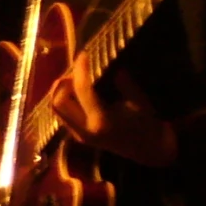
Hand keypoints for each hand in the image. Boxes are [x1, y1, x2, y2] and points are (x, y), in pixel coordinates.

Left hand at [47, 65, 177, 167]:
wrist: (149, 151)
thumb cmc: (147, 125)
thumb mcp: (139, 102)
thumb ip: (124, 84)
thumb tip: (114, 67)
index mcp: (102, 121)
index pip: (83, 89)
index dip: (81, 68)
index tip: (83, 53)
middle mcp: (85, 130)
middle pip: (59, 101)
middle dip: (65, 82)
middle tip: (78, 72)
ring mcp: (80, 136)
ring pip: (56, 109)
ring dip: (61, 91)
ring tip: (76, 80)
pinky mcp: (78, 137)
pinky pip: (62, 115)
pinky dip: (65, 100)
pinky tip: (78, 92)